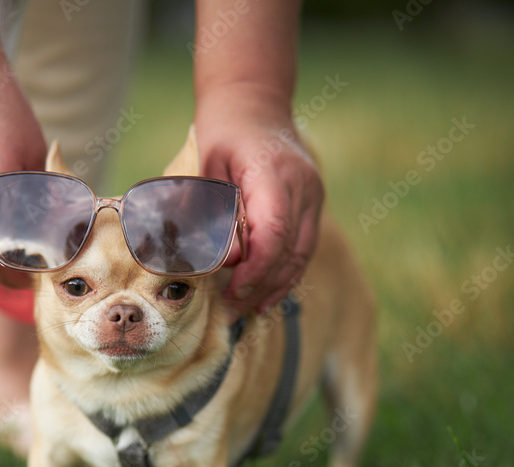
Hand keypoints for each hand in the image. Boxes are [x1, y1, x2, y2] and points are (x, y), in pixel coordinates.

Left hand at [194, 86, 323, 313]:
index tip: (234, 292)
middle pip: (290, 250)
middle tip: (232, 309)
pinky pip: (303, 248)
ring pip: (301, 254)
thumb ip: (214, 212)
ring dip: (276, 286)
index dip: (256, 270)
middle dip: (261, 286)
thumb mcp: (206, 167)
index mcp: (274, 172)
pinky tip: (267, 295)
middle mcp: (302, 185)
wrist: (253, 103)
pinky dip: (286, 274)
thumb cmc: (222, 133)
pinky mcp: (313, 205)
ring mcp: (313, 195)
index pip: (274, 233)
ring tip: (248, 309)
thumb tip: (229, 260)